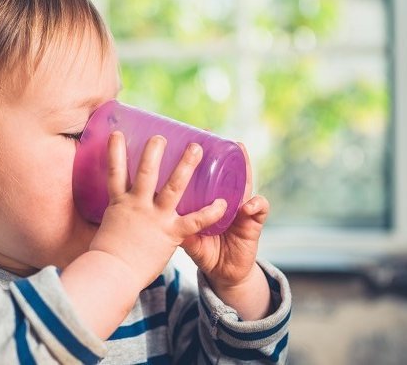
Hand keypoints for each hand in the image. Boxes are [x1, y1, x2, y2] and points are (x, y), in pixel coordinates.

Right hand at [88, 132, 227, 291]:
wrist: (112, 274)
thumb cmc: (106, 258)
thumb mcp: (106, 230)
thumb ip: (115, 220)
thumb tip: (112, 220)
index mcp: (119, 203)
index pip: (114, 172)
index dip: (115, 151)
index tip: (117, 134)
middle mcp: (136, 205)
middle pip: (145, 172)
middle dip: (154, 152)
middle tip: (161, 136)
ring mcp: (154, 218)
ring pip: (172, 187)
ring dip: (185, 166)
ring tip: (196, 148)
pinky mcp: (170, 233)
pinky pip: (194, 221)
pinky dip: (210, 212)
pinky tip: (224, 203)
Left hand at [180, 143, 272, 318]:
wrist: (224, 273)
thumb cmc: (204, 250)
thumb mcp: (185, 235)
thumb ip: (171, 223)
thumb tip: (147, 210)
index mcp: (208, 200)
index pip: (206, 174)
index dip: (201, 157)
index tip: (190, 136)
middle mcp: (226, 199)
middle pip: (225, 172)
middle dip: (222, 152)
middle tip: (214, 134)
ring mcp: (241, 209)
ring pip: (245, 183)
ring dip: (244, 167)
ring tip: (241, 150)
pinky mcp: (254, 224)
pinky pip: (259, 211)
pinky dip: (256, 205)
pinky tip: (249, 204)